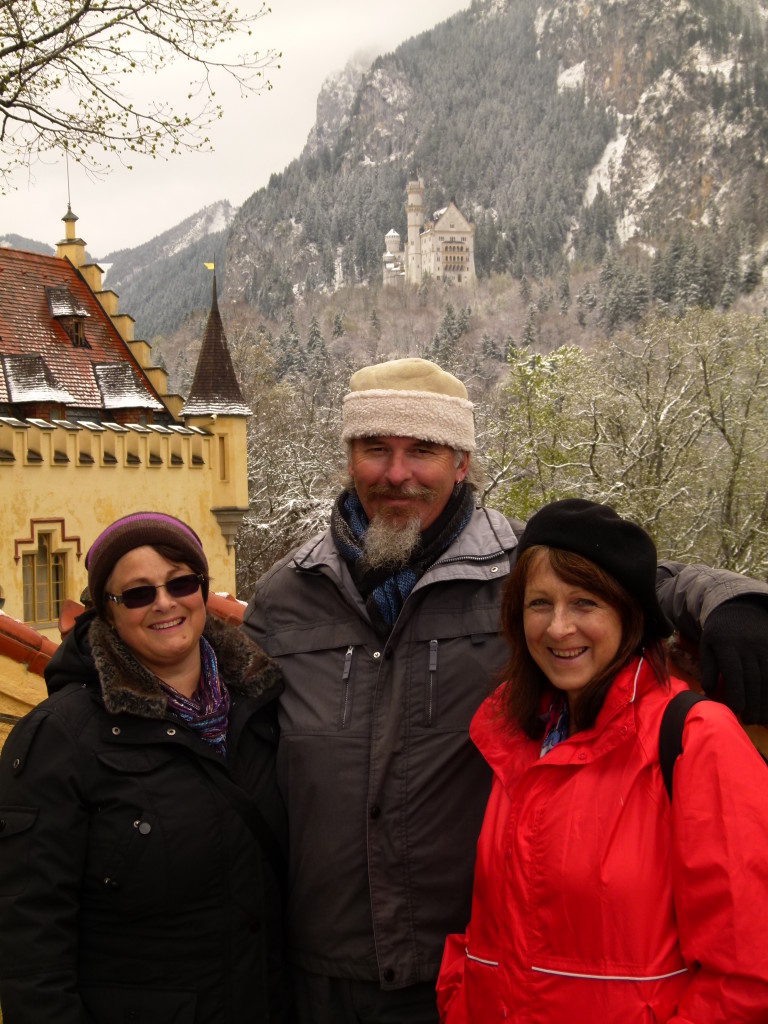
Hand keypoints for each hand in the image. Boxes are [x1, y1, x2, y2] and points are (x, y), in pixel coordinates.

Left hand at [700, 599, 767, 724]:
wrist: (739, 608)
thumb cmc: (719, 633)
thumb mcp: (707, 645)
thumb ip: (708, 667)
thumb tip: (708, 690)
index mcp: (727, 644)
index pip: (734, 672)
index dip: (737, 692)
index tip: (737, 710)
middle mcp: (748, 646)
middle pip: (753, 678)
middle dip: (753, 703)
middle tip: (750, 721)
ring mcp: (764, 647)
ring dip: (766, 701)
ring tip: (762, 719)